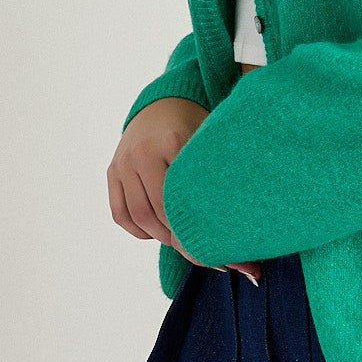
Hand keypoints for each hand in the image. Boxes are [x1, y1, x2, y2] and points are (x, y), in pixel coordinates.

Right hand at [108, 97, 261, 284]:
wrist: (165, 101)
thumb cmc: (199, 125)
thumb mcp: (214, 142)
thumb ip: (223, 178)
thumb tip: (250, 228)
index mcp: (170, 141)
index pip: (181, 201)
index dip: (199, 232)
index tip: (224, 256)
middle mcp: (140, 153)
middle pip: (159, 215)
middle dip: (184, 243)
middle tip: (211, 259)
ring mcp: (122, 163)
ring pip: (139, 218)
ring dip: (163, 238)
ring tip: (187, 246)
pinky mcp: (112, 171)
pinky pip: (121, 214)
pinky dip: (140, 230)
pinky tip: (160, 233)